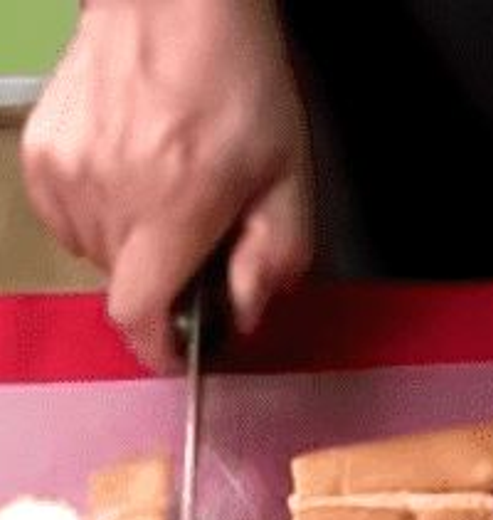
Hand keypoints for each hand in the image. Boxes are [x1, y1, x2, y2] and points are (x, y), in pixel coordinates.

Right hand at [21, 0, 312, 370]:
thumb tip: (244, 314)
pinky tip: (136, 179)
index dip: (161, 348)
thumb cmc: (239, 86)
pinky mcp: (41, 153)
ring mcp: (66, 172)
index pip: (139, 313)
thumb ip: (274, 259)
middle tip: (203, 243)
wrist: (176, 6)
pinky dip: (103, 217)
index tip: (183, 352)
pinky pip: (68, 219)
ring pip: (96, 254)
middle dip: (167, 284)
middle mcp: (109, 195)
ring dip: (135, 248)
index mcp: (173, 208)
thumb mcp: (289, 180)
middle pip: (126, 286)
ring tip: (171, 197)